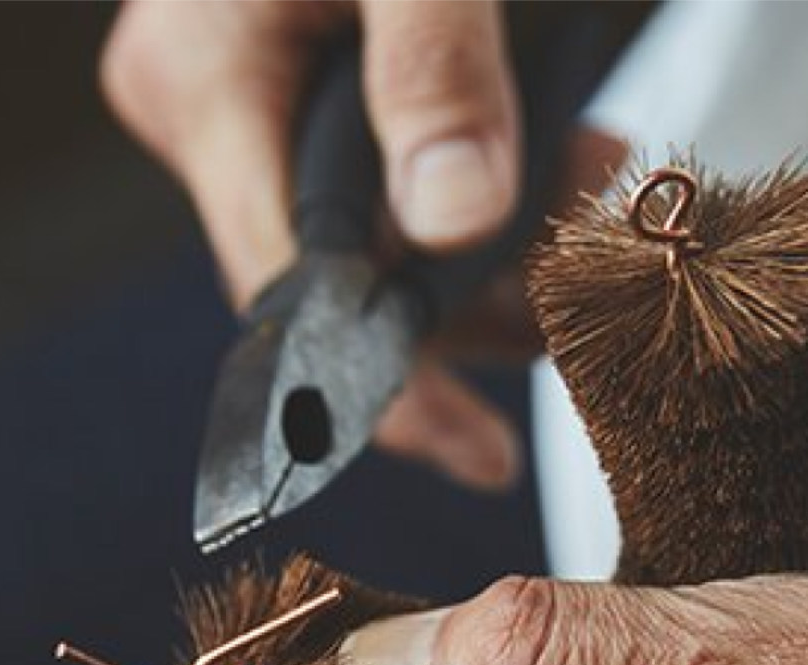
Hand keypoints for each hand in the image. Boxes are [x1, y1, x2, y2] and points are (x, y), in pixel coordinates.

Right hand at [101, 0, 622, 490]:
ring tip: (602, 206)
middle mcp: (215, 114)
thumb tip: (457, 221)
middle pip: (354, 287)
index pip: (293, 303)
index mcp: (206, 86)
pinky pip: (405, 188)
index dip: (390, 394)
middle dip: (482, 307)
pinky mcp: (321, 97)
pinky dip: (495, 194)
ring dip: (509, 251)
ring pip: (390, 246)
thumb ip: (435, 67)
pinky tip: (573, 166)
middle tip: (592, 298)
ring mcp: (264, 110)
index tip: (478, 454)